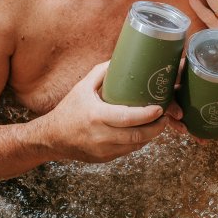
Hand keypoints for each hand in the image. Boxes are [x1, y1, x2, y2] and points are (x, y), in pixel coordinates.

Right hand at [42, 61, 168, 162]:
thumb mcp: (82, 87)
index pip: (128, 118)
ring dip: (150, 136)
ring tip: (158, 124)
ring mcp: (103, 150)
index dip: (147, 115)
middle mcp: (100, 136)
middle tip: (165, 117)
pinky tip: (143, 132)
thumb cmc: (68, 110)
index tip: (160, 108)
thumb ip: (102, 72)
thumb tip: (122, 59)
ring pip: (135, 146)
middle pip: (137, 135)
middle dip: (156, 127)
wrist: (51, 138)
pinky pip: (128, 151)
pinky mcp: (105, 158)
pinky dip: (138, 142)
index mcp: (96, 116)